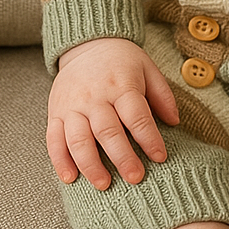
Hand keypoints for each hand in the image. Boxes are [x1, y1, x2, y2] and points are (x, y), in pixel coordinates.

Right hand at [47, 37, 179, 189]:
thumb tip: (175, 122)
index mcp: (121, 85)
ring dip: (90, 165)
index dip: (149, 138)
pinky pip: (53, 139)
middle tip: (136, 178)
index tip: (161, 157)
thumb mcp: (148, 69)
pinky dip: (60, 160)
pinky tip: (70, 178)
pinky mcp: (55, 113)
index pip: (137, 116)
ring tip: (104, 184)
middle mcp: (95, 96)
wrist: (89, 44)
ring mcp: (72, 105)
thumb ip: (162, 96)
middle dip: (122, 157)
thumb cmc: (123, 62)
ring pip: (78, 139)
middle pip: (108, 131)